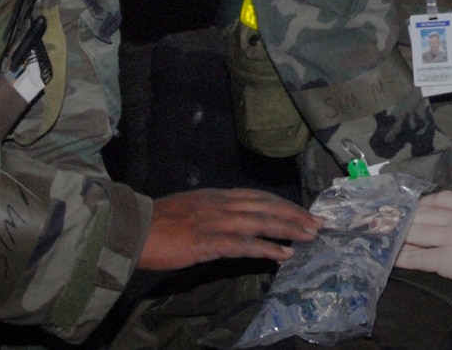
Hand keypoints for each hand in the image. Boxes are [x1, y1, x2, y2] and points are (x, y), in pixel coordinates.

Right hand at [136, 188, 319, 269]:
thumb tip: (233, 221)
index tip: (302, 211)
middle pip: (267, 206)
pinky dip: (268, 249)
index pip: (259, 196)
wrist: (133, 228)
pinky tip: (284, 255)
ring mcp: (217, 221)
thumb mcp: (192, 207)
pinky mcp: (210, 241)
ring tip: (310, 236)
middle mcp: (222, 204)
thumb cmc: (158, 222)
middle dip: (295, 214)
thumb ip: (214, 211)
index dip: (283, 203)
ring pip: (262, 222)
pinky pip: (245, 245)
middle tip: (318, 223)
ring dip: (289, 229)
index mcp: (218, 195)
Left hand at [394, 191, 451, 294]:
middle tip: (385, 221)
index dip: (420, 204)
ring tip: (384, 237)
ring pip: (416, 232)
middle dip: (402, 218)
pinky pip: (417, 257)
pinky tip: (392, 258)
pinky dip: (402, 257)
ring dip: (398, 235)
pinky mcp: (447, 261)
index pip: (438, 197)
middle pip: (421, 213)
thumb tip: (449, 218)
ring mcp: (451, 239)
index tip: (409, 208)